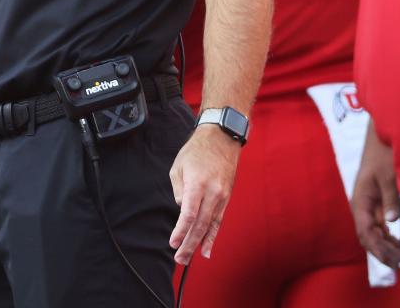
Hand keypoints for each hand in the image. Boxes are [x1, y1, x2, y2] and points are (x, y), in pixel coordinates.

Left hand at [168, 125, 241, 263]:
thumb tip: (183, 210)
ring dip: (200, 244)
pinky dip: (212, 235)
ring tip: (190, 259)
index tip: (173, 243)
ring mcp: (222, 197)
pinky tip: (206, 249)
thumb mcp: (178, 166)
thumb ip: (178, 190)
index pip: (189, 214)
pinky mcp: (226, 198)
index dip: (181, 231)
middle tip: (180, 259)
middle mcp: (212, 193)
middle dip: (189, 244)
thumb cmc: (196, 151)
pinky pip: (218, 220)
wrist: (221, 139)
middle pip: (200, 224)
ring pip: (211, 226)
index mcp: (197, 184)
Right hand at [351, 123, 399, 268]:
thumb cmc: (383, 155)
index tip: (393, 262)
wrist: (382, 136)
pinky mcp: (376, 202)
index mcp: (361, 199)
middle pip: (368, 235)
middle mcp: (362, 205)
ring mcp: (368, 204)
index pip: (365, 231)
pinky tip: (399, 243)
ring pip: (374, 232)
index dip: (378, 249)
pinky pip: (379, 224)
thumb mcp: (389, 177)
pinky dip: (388, 236)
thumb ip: (390, 200)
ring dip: (386, 245)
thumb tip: (390, 222)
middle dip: (383, 251)